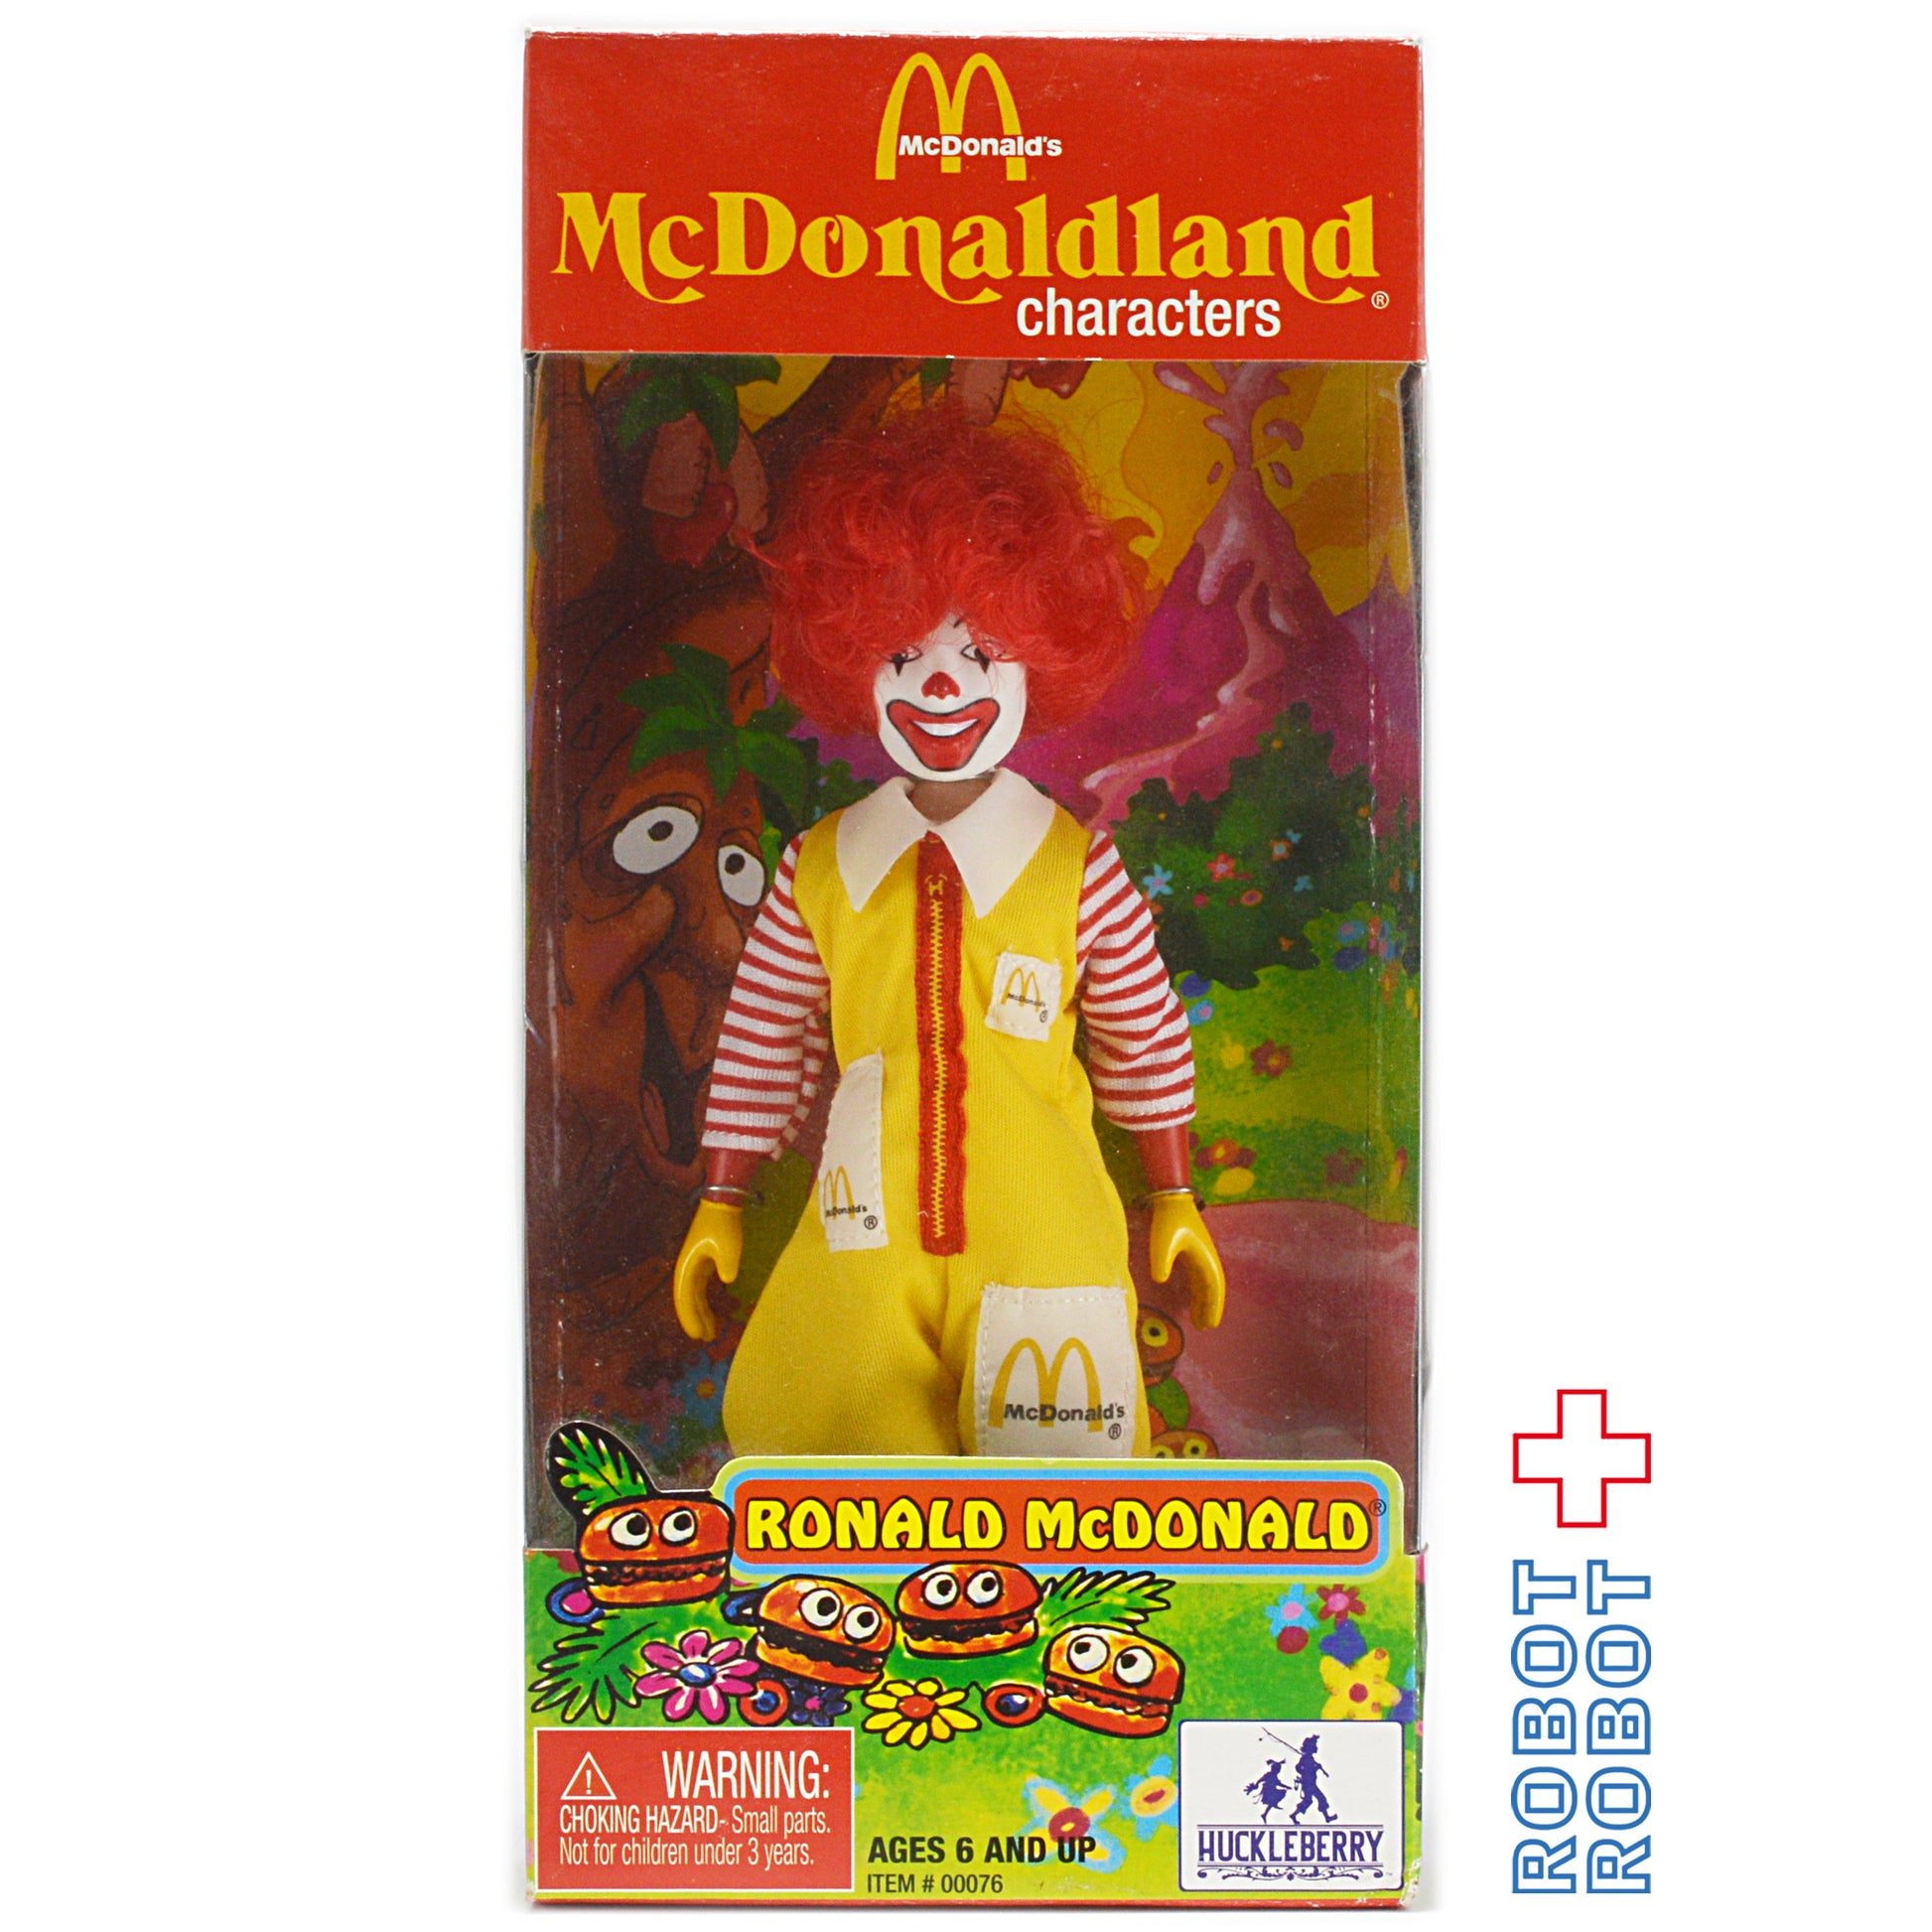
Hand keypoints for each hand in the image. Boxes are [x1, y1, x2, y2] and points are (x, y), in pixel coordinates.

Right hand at [673, 1199, 742, 1341]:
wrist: (722, 1204)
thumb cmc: (723, 1223)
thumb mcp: (728, 1244)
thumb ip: (727, 1263)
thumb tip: (727, 1280)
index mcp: (687, 1265)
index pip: (685, 1298)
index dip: (690, 1317)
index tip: (697, 1334)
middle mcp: (687, 1268)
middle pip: (687, 1301)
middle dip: (695, 1321)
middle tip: (706, 1339)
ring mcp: (694, 1267)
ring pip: (694, 1298)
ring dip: (701, 1314)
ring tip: (711, 1333)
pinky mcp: (703, 1265)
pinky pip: (701, 1290)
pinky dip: (705, 1304)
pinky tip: (713, 1316)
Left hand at [1148, 1192, 1225, 1329]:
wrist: (1170, 1199)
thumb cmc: (1169, 1219)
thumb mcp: (1162, 1240)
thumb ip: (1161, 1261)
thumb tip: (1160, 1280)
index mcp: (1205, 1256)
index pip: (1213, 1285)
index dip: (1214, 1305)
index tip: (1211, 1323)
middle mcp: (1207, 1258)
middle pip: (1213, 1288)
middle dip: (1211, 1308)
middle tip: (1206, 1327)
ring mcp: (1200, 1256)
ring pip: (1206, 1284)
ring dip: (1205, 1302)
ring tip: (1200, 1322)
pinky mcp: (1192, 1254)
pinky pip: (1199, 1278)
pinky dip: (1198, 1293)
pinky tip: (1193, 1304)